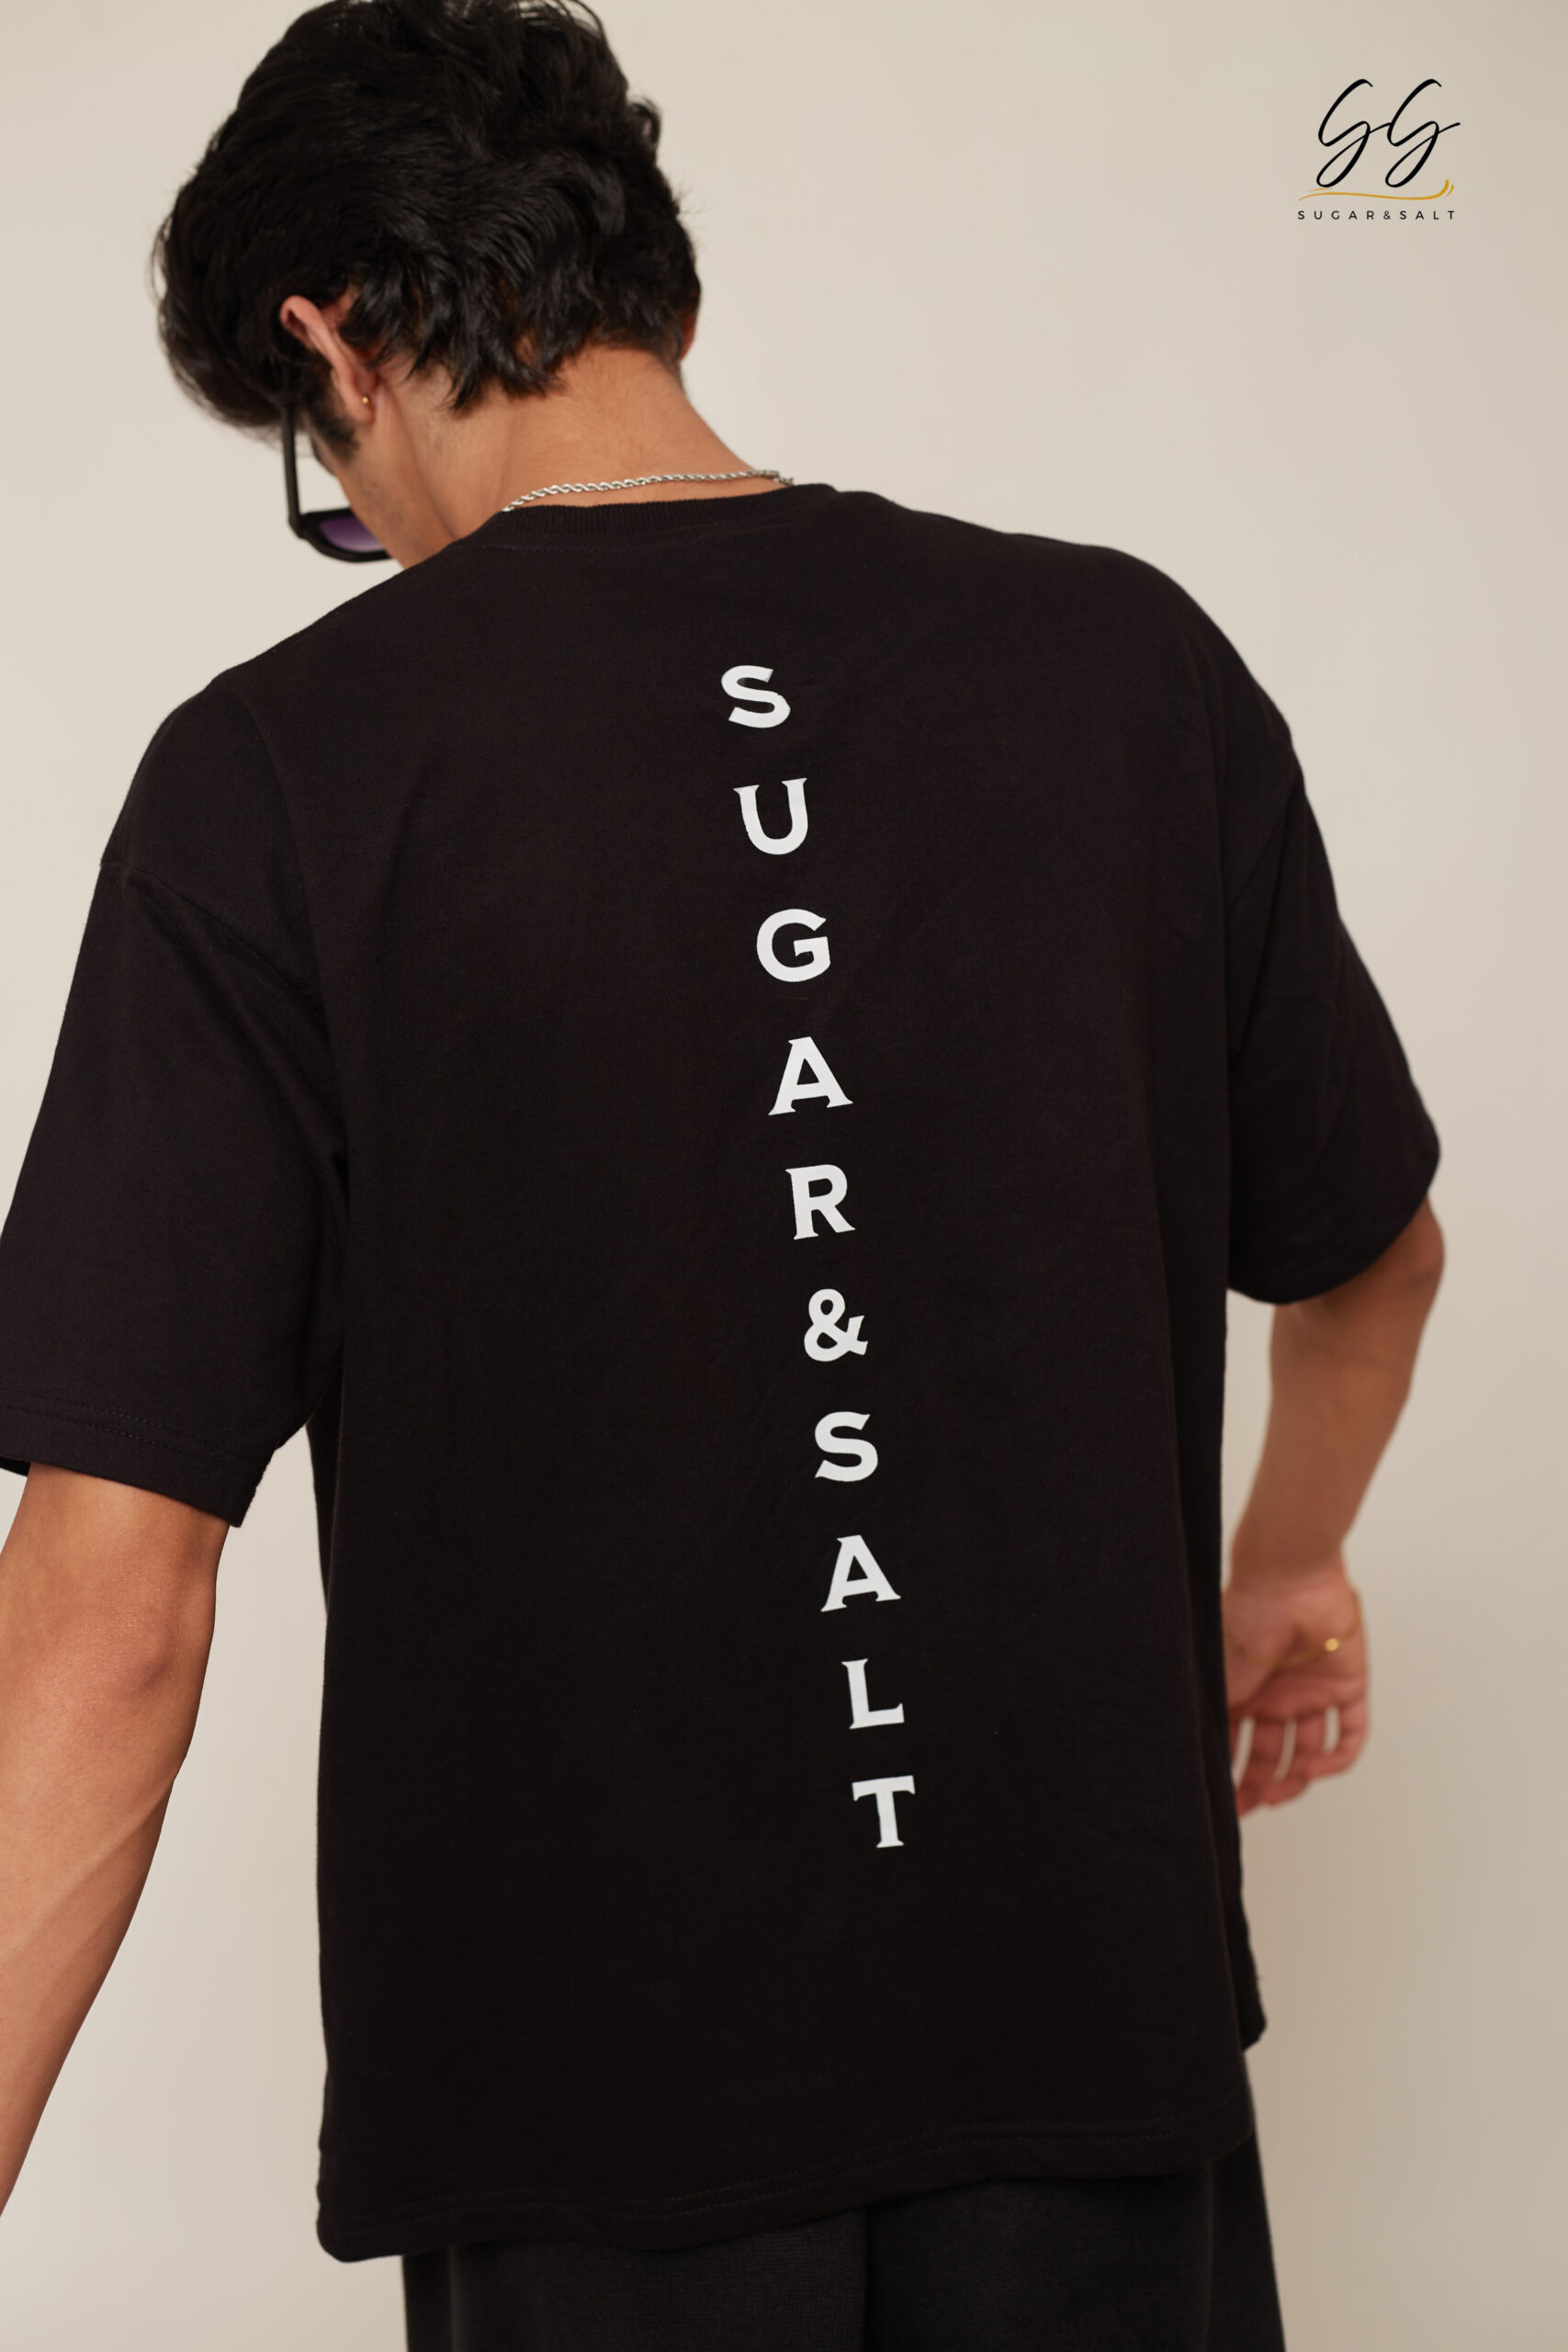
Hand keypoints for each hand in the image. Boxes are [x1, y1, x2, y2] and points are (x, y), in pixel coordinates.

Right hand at [1222, 1557, 1366, 1815]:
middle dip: (1261, 1785)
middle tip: (1249, 1805)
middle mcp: (1277, 1695)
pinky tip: (1316, 1769)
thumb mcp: (1218, 1679)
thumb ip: (1214, 1721)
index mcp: (1244, 1691)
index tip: (1223, 1801)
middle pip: (1272, 1754)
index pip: (1238, 1744)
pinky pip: (1350, 1733)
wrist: (1286, 1584)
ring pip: (1309, 1750)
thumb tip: (1195, 1764)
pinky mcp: (1346, 1687)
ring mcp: (1312, 1692)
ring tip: (1283, 1787)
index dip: (1232, 1775)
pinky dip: (1338, 1758)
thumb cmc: (1244, 1620)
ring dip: (1297, 1776)